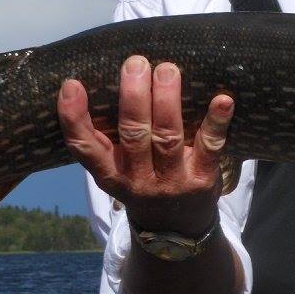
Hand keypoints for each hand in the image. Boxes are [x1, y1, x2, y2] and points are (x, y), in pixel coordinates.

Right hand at [57, 55, 233, 233]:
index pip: (85, 147)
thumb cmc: (143, 183)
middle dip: (134, 98)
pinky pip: (210, 146)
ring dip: (167, 101)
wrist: (177, 230)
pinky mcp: (203, 178)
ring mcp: (172, 180)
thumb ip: (108, 138)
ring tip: (167, 70)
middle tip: (135, 63)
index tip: (72, 85)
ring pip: (167, 138)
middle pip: (133, 135)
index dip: (74, 118)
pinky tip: (222, 100)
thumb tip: (105, 78)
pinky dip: (216, 122)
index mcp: (111, 173)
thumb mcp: (117, 170)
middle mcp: (138, 179)